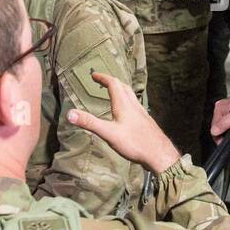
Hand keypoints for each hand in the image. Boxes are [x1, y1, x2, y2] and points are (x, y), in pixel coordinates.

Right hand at [66, 72, 180, 173]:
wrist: (159, 154)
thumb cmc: (135, 144)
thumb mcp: (109, 134)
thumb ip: (90, 123)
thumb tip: (70, 113)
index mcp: (124, 105)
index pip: (113, 84)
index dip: (103, 78)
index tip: (94, 75)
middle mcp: (133, 105)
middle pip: (123, 87)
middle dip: (111, 81)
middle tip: (101, 81)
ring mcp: (141, 113)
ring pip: (131, 95)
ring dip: (121, 89)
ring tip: (114, 91)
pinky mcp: (146, 122)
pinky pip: (135, 105)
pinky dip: (127, 101)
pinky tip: (127, 112)